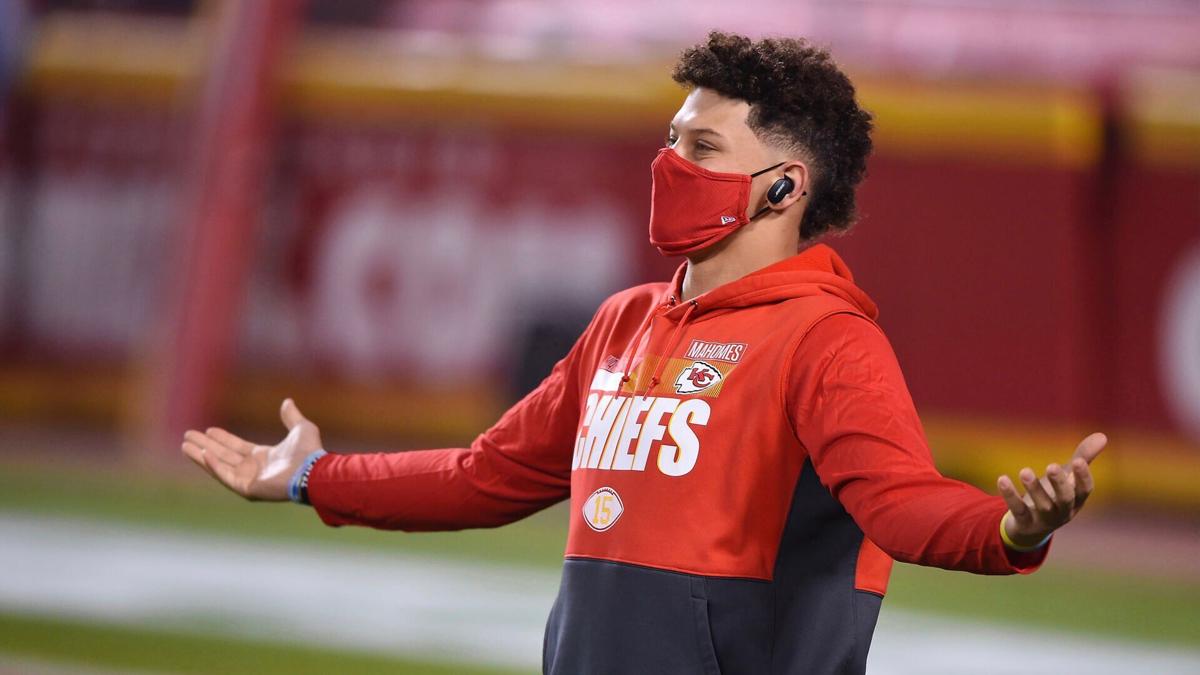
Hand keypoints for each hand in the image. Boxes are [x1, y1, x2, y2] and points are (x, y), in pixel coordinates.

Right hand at [181, 398, 322, 500]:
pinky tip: (203, 454)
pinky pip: (226, 476)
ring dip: (202, 456)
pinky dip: (214, 466)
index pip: (237, 447)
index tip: (209, 430)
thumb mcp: (301, 428)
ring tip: (185, 446)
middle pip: (223, 456)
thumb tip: (288, 402)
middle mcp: (254, 469)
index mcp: (264, 457)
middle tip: (188, 436)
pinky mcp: (247, 489)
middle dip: (205, 446)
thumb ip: (291, 417)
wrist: (312, 470)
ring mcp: (249, 480)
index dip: (223, 439)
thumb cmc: (309, 452)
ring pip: (219, 466)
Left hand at [996, 432, 1105, 548]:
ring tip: (1024, 471)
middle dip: (1060, 484)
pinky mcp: (1024, 522)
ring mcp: (1044, 519)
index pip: (1085, 490)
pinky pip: (1018, 509)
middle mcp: (1063, 511)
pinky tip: (1002, 479)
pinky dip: (1010, 495)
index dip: (1083, 477)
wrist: (1031, 526)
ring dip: (1034, 488)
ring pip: (1042, 506)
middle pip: (1065, 499)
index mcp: (1076, 500)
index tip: (1078, 461)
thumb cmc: (1054, 495)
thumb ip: (1083, 457)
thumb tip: (1103, 435)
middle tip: (1052, 466)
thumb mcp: (1068, 477)